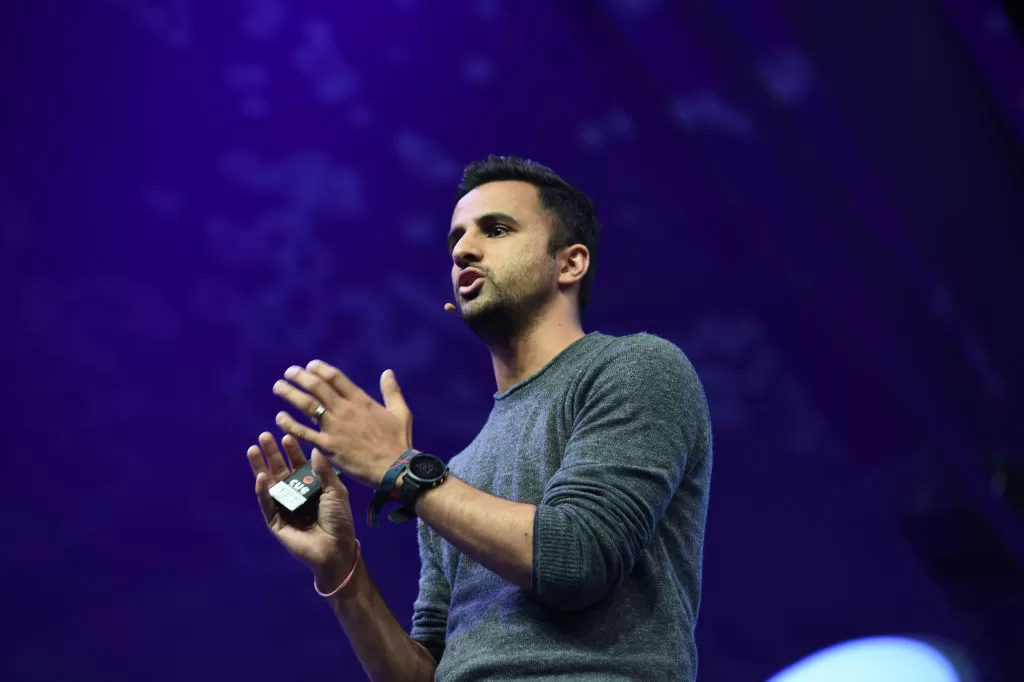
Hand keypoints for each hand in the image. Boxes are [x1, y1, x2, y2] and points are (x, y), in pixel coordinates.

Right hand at [247, 432, 357, 577]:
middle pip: (281, 470)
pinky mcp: (276, 521)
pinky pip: (267, 504)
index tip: (286, 436)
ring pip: (270, 484)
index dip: (292, 451)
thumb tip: (313, 450)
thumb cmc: (339, 520)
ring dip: (261, 467)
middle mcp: (296, 494)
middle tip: (264, 435)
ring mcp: (284, 507)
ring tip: (253, 449)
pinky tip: (261, 476)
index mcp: (311, 487)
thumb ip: (323, 472)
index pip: (298, 465)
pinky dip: (263, 491)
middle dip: (272, 453)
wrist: (336, 548)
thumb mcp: (336, 492)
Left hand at [271, 360, 412, 488]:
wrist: (394, 468)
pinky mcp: (328, 446)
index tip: (310, 366)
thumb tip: (388, 372)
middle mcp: (344, 410)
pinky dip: (290, 424)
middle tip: (289, 372)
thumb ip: (392, 391)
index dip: (320, 369)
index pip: (335, 378)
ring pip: (306, 405)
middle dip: (300, 376)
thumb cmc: (398, 442)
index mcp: (361, 400)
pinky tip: (279, 418)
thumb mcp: (401, 412)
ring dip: (290, 394)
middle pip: (317, 387)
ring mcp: (334, 428)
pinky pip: (304, 433)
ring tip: (278, 387)